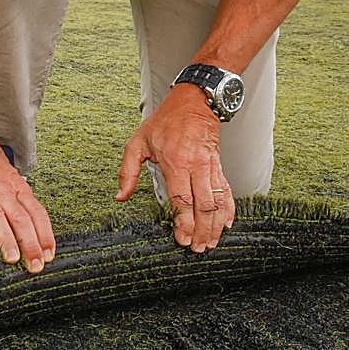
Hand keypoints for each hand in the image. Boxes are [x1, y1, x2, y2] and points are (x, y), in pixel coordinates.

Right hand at [0, 138, 55, 272]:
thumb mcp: (4, 181)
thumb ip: (8, 207)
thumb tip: (2, 236)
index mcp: (17, 187)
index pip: (37, 213)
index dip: (45, 235)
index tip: (49, 255)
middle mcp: (2, 190)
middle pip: (21, 218)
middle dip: (31, 244)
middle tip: (35, 266)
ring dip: (6, 239)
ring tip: (11, 259)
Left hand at [116, 84, 234, 251]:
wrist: (194, 101)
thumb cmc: (164, 122)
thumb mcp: (137, 143)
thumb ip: (128, 172)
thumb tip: (119, 197)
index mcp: (175, 163)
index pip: (182, 200)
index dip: (184, 222)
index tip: (181, 239)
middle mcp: (196, 166)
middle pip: (204, 206)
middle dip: (202, 230)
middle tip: (197, 249)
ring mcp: (210, 166)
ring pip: (218, 201)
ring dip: (215, 225)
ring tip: (210, 243)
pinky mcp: (218, 165)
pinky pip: (226, 190)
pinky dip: (229, 209)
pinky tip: (227, 224)